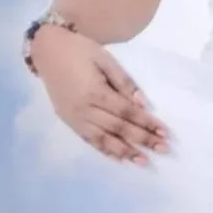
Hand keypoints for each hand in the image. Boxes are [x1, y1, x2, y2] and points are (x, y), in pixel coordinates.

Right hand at [32, 25, 169, 165]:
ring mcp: (75, 118)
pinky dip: (105, 150)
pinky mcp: (68, 122)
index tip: (164, 132)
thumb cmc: (80, 50)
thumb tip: (143, 104)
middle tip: (163, 148)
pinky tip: (119, 158)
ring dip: (125, 152)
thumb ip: (124, 82)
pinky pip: (89, 140)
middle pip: (118, 128)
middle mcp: (84, 110)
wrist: (47, 50)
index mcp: (95, 92)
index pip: (126, 112)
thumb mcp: (105, 59)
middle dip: (142, 139)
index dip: (146, 123)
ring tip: (143, 161)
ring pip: (103, 139)